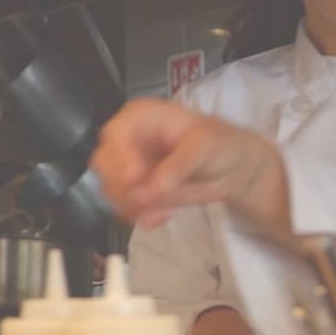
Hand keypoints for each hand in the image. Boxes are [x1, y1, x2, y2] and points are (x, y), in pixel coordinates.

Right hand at [91, 99, 291, 233]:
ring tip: (161, 214)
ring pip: (110, 188)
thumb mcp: (205, 147)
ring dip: (131, 206)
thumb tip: (152, 189)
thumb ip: (178, 166)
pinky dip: (138, 215)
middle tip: (147, 201)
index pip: (115, 134)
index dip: (120, 157)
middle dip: (122, 186)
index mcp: (140, 117)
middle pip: (104, 162)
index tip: (135, 180)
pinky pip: (122, 205)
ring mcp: (128, 166)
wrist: (231, 168)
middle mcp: (127, 139)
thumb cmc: (219, 144)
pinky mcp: (134, 190)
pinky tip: (160, 218)